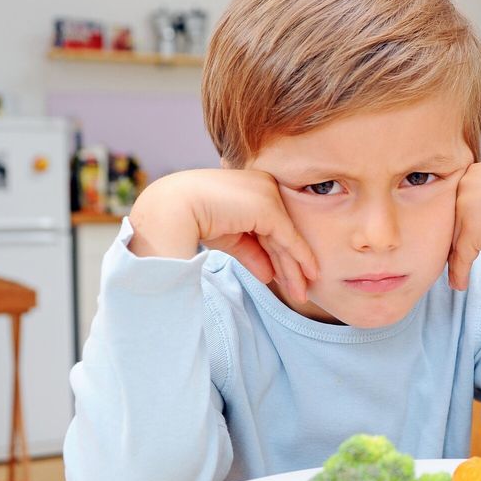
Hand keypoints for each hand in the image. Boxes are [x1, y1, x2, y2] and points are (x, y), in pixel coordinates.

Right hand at [127, 169, 318, 302]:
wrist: (173, 209)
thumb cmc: (192, 220)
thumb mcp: (229, 238)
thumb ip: (252, 252)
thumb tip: (269, 275)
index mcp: (252, 188)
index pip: (270, 226)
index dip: (280, 254)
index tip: (287, 278)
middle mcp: (265, 185)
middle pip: (281, 233)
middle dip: (291, 265)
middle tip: (300, 291)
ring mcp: (268, 194)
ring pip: (286, 238)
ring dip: (294, 269)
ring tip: (301, 294)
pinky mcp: (269, 207)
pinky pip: (288, 238)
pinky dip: (299, 258)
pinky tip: (307, 275)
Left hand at [448, 162, 480, 290]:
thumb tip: (468, 220)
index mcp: (473, 170)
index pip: (454, 201)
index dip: (456, 222)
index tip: (455, 238)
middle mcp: (466, 183)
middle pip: (449, 220)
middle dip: (454, 240)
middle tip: (455, 257)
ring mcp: (466, 205)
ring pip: (453, 239)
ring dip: (456, 257)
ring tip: (458, 272)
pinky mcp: (471, 229)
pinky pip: (460, 257)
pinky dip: (459, 273)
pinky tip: (461, 284)